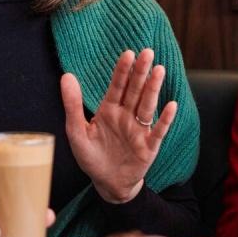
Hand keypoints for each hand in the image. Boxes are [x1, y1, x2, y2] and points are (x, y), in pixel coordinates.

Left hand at [60, 49, 177, 203]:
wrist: (107, 184)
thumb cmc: (92, 157)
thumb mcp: (76, 132)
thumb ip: (72, 105)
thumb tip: (66, 76)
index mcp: (109, 110)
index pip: (117, 86)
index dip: (122, 71)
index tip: (128, 53)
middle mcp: (126, 116)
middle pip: (135, 91)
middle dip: (140, 72)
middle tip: (147, 52)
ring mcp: (139, 130)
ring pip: (147, 106)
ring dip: (153, 89)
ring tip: (159, 70)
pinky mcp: (149, 146)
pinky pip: (158, 130)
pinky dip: (165, 119)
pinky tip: (171, 105)